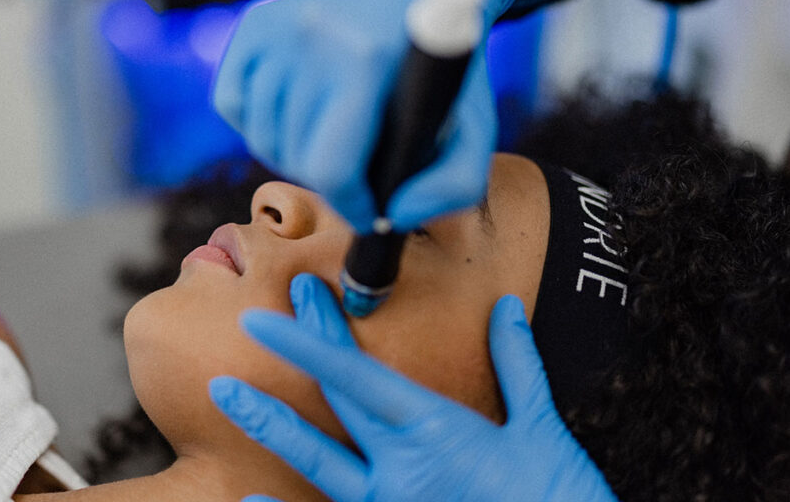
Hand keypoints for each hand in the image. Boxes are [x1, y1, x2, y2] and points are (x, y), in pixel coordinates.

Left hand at [209, 274, 618, 501]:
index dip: (310, 341)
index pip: (358, 375)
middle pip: (332, 404)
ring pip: (317, 463)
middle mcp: (402, 467)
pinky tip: (248, 501)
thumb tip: (505, 307)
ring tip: (226, 394)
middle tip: (250, 317)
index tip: (270, 313)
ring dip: (270, 425)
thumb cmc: (562, 498)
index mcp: (436, 429)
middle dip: (294, 356)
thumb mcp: (542, 430)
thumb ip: (517, 365)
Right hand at [212, 0, 521, 231]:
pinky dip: (258, 122)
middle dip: (326, 179)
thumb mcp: (474, 128)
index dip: (349, 205)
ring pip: (260, 136)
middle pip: (294, 157)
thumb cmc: (438, 71)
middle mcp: (313, 36)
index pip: (331, 166)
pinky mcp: (255, 23)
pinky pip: (232, 104)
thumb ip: (451, 185)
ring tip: (327, 138)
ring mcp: (278, 26)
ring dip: (291, 153)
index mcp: (366, 60)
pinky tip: (295, 112)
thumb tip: (392, 216)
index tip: (365, 211)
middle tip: (355, 166)